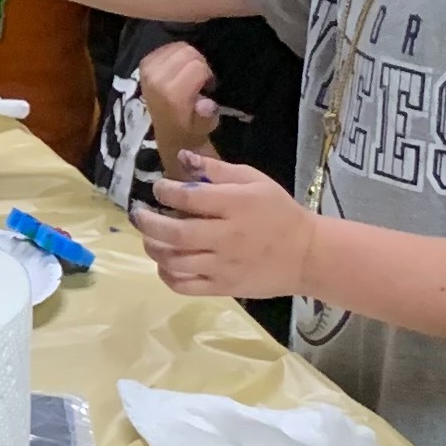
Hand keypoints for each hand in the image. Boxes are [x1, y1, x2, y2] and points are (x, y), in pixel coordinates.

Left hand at [130, 153, 318, 301]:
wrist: (307, 255)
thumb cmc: (278, 212)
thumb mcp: (255, 180)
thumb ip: (218, 170)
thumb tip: (182, 158)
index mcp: (235, 206)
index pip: (189, 197)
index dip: (166, 191)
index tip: (159, 188)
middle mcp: (226, 237)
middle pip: (176, 233)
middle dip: (148, 222)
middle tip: (138, 214)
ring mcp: (223, 266)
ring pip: (175, 261)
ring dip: (154, 248)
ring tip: (149, 237)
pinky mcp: (223, 287)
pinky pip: (185, 286)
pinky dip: (166, 275)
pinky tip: (164, 263)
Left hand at [138, 40, 221, 155]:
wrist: (168, 132)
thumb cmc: (191, 129)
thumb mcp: (205, 127)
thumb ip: (206, 116)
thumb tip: (207, 105)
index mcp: (172, 94)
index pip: (198, 66)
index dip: (208, 75)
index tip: (208, 88)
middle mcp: (156, 78)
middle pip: (189, 52)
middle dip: (200, 63)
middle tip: (200, 80)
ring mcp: (147, 69)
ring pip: (179, 46)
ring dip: (189, 58)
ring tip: (190, 75)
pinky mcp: (144, 63)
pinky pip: (168, 47)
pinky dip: (177, 54)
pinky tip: (179, 69)